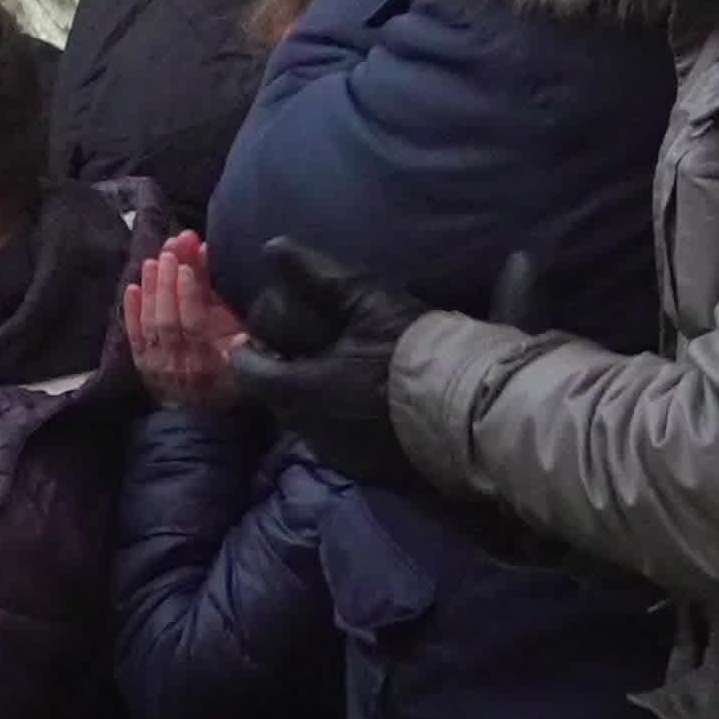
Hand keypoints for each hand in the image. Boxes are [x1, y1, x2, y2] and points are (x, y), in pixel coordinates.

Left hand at [125, 232, 248, 409]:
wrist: (198, 420)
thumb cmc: (226, 384)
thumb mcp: (243, 364)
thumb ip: (241, 343)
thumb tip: (242, 327)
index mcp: (206, 362)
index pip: (193, 324)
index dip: (189, 295)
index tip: (187, 267)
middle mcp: (178, 363)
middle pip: (169, 318)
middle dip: (168, 281)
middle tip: (171, 249)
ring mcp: (156, 363)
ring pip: (150, 323)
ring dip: (151, 289)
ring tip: (154, 259)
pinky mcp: (142, 363)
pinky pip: (133, 335)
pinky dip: (132, 310)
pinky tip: (133, 286)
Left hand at [229, 238, 434, 471]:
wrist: (469, 415)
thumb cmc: (412, 354)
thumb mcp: (367, 303)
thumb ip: (318, 277)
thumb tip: (274, 248)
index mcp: (300, 391)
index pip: (251, 375)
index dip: (249, 353)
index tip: (256, 338)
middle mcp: (310, 429)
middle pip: (278, 400)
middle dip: (279, 374)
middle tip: (293, 349)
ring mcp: (340, 454)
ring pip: (308, 423)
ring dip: (310, 398)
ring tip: (328, 371)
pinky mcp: (369, 469)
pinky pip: (339, 441)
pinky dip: (339, 418)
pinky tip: (360, 401)